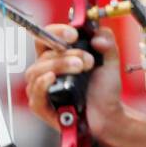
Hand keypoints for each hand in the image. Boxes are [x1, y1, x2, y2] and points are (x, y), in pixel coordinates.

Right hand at [25, 23, 124, 143]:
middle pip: (44, 53)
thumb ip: (108, 43)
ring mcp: (42, 88)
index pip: (46, 37)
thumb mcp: (110, 61)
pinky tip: (52, 77)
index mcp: (59, 56)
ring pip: (37, 70)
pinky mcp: (41, 106)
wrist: (108, 114)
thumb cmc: (104, 89)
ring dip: (60, 65)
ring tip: (81, 68)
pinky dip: (42, 82)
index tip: (73, 35)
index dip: (56, 32)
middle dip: (68, 53)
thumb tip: (98, 34)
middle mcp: (46, 70)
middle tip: (88, 61)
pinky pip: (34, 92)